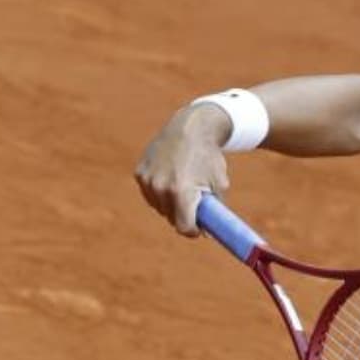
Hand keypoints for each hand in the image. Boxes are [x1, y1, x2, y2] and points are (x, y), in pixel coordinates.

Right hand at [133, 103, 231, 235]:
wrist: (189, 128)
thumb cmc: (209, 157)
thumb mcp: (219, 184)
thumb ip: (215, 209)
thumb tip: (208, 231)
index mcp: (181, 191)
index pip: (184, 227)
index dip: (194, 230)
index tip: (200, 228)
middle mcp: (160, 187)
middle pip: (171, 218)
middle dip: (184, 216)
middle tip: (195, 203)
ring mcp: (147, 180)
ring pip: (160, 208)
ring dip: (171, 205)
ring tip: (184, 186)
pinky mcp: (139, 173)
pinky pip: (150, 194)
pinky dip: (160, 193)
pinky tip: (171, 178)